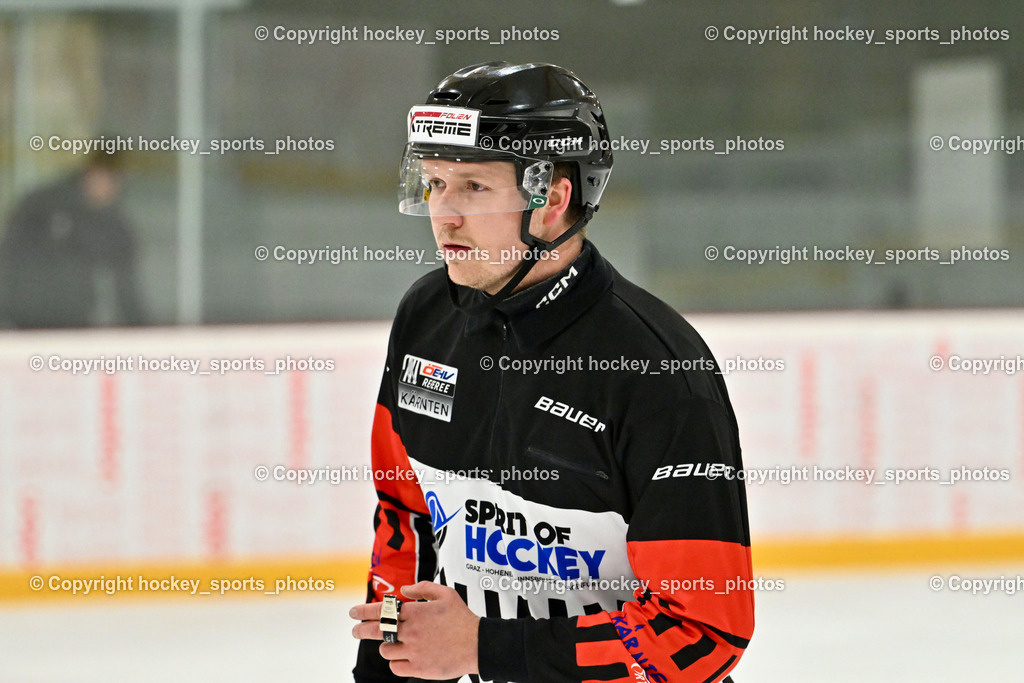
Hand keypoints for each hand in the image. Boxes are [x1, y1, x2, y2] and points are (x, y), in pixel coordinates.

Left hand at [350, 581, 480, 679]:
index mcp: (416, 612)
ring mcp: (414, 651)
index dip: (364, 611)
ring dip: (387, 645)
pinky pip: (395, 666)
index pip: (382, 611)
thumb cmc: (462, 618)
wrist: (478, 645)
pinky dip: (395, 661)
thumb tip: (403, 589)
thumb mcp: (446, 594)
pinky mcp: (418, 668)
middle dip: (361, 630)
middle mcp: (412, 631)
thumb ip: (423, 588)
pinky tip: (402, 656)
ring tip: (394, 643)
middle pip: (376, 631)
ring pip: (385, 650)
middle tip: (356, 630)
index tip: (353, 612)